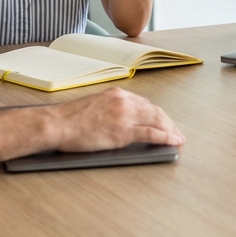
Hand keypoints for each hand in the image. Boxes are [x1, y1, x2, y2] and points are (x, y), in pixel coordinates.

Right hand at [49, 87, 184, 151]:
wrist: (57, 124)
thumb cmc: (69, 119)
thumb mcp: (94, 106)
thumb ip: (110, 109)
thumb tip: (119, 120)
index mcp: (117, 94)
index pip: (144, 103)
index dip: (157, 113)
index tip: (163, 120)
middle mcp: (124, 101)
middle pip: (155, 111)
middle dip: (168, 122)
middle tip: (175, 131)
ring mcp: (125, 116)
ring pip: (157, 121)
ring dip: (171, 130)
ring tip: (178, 138)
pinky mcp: (123, 132)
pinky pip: (152, 134)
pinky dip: (166, 137)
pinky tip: (173, 141)